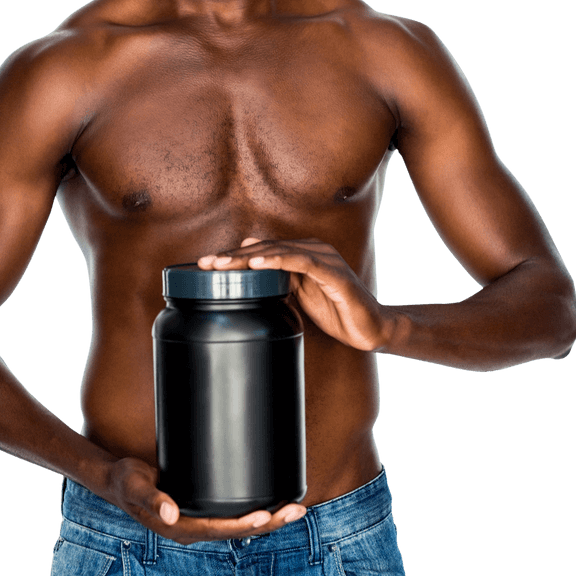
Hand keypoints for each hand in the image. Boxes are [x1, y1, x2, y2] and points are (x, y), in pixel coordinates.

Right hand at [104, 457, 306, 545]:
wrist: (117, 481)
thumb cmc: (126, 481)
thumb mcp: (135, 485)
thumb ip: (152, 499)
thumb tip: (171, 514)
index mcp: (179, 529)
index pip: (219, 531)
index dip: (244, 525)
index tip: (266, 515)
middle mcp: (193, 529)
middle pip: (237, 532)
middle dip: (269, 523)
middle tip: (296, 511)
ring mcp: (199, 522)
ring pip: (239, 526)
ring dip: (268, 520)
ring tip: (296, 509)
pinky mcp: (202, 512)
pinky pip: (232, 517)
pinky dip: (255, 512)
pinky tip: (272, 504)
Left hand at [198, 236, 393, 350]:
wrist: (370, 328)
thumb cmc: (336, 311)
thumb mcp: (298, 297)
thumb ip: (276, 281)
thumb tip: (250, 267)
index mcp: (302, 254)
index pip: (261, 251)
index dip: (233, 257)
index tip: (204, 267)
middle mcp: (312, 250)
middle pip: (265, 248)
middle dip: (233, 256)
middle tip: (205, 264)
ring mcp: (324, 259)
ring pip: (278, 251)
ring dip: (248, 257)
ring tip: (223, 264)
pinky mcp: (333, 273)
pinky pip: (302, 262)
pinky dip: (278, 260)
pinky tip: (258, 264)